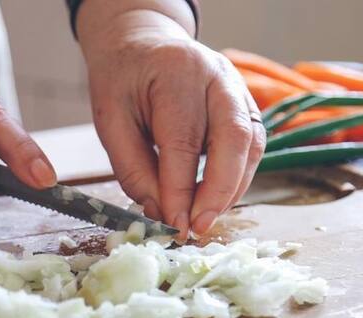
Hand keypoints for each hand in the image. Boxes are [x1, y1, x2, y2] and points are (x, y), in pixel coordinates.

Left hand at [76, 1, 265, 238]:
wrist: (141, 45)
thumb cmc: (122, 80)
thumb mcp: (110, 119)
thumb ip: (133, 167)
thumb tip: (163, 213)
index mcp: (176, 71)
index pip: (184, 140)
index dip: (181, 188)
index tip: (175, 224)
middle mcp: (217, 75)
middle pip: (233, 138)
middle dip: (219, 192)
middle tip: (199, 227)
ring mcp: (238, 87)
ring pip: (251, 145)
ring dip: (232, 189)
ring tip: (205, 218)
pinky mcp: (246, 104)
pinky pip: (252, 145)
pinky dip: (237, 177)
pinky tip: (215, 199)